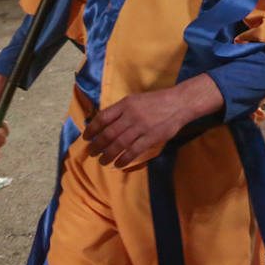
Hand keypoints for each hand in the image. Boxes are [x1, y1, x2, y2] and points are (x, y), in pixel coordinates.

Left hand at [83, 78, 218, 169]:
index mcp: (125, 104)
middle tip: (91, 152)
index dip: (92, 128)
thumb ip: (121, 110)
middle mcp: (131, 115)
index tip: (86, 137)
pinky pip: (134, 151)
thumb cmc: (156, 101)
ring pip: (119, 144)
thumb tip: (104, 123)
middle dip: (97, 145)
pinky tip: (118, 164)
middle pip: (109, 133)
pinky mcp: (151, 137)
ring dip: (108, 154)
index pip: (103, 117)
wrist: (179, 103)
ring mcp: (141, 127)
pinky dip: (124, 159)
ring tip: (102, 161)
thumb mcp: (135, 100)